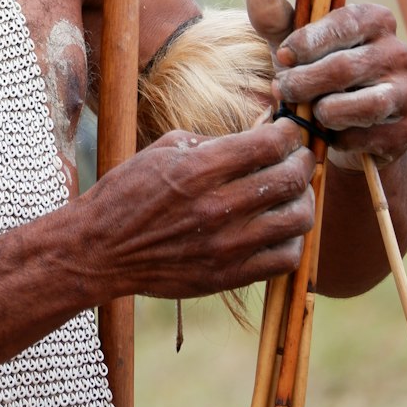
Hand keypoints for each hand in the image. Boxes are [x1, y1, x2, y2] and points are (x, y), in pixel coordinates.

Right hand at [82, 116, 314, 300]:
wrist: (101, 248)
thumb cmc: (129, 191)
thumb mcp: (164, 149)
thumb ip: (213, 142)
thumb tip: (256, 134)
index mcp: (198, 169)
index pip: (268, 144)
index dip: (289, 133)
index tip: (290, 129)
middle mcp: (217, 207)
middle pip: (289, 179)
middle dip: (303, 160)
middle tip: (300, 155)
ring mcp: (226, 246)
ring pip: (297, 219)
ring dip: (304, 199)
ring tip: (296, 191)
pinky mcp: (228, 276)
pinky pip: (285, 259)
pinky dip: (293, 239)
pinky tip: (282, 227)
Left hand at [246, 0, 406, 171]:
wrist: (342, 124)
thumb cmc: (312, 71)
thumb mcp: (291, 44)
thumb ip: (273, 18)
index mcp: (375, 19)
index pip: (341, 24)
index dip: (306, 43)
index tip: (281, 56)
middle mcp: (399, 52)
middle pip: (345, 68)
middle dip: (304, 82)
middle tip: (281, 90)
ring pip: (364, 105)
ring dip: (324, 112)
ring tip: (305, 112)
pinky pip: (371, 136)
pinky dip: (341, 138)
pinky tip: (327, 133)